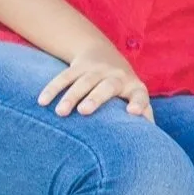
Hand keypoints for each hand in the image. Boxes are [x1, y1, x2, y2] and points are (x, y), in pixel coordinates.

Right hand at [37, 43, 154, 121]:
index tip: (133, 112)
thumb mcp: (134, 96)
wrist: (103, 53)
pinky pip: (64, 76)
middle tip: (84, 111)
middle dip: (96, 98)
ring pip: (83, 81)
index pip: (140, 95)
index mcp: (134, 86)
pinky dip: (53, 88)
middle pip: (107, 86)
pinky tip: (42, 102)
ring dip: (71, 96)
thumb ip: (143, 114)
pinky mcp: (78, 66)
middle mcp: (116, 76)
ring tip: (61, 113)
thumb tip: (151, 141)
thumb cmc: (122, 87)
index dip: (138, 102)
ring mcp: (97, 70)